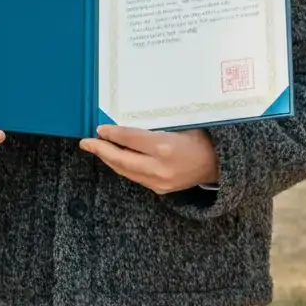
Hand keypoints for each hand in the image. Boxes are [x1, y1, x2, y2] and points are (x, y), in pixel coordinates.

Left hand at [79, 125, 218, 194]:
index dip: (112, 134)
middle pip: (122, 159)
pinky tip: (115, 158)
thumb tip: (127, 116)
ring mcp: (159, 181)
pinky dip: (122, 166)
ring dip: (109, 160)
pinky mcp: (160, 189)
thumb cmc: (200, 136)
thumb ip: (155, 123)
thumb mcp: (180, 123)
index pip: (130, 139)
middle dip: (101, 150)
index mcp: (165, 147)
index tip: (99, 128)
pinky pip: (135, 177)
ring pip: (126, 171)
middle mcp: (159, 167)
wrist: (219, 164)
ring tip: (96, 149)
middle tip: (85, 143)